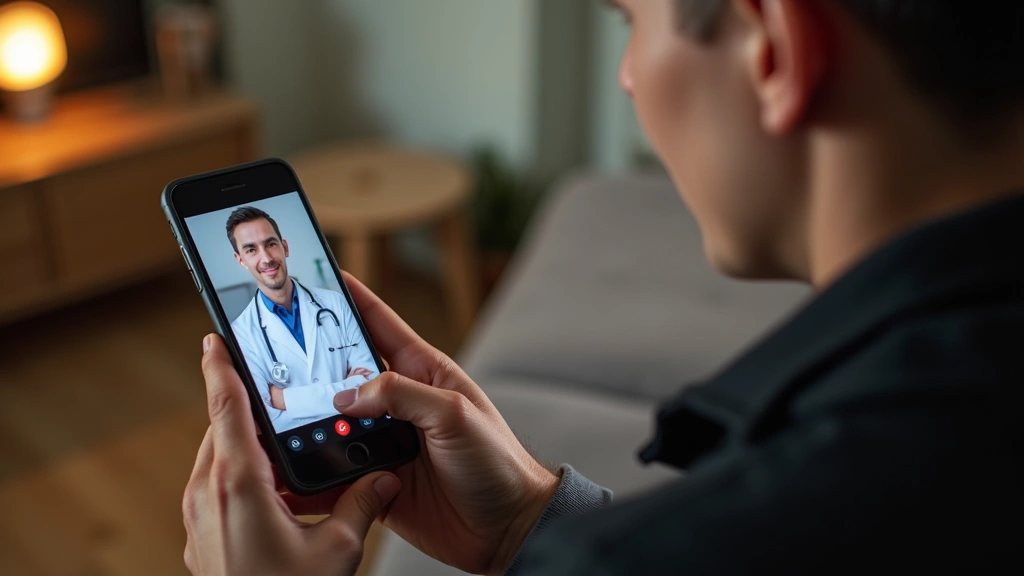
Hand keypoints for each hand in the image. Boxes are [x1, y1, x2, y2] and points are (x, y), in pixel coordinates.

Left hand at [183, 335, 401, 575]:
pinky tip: (270, 484)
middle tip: (266, 383)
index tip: (214, 339)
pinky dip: (237, 470)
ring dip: (240, 440)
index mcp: (239, 482)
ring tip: (275, 432)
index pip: (226, 407)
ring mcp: (198, 517)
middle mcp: (208, 494)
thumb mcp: (338, 549)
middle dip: (242, 403)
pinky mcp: (200, 537)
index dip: (221, 368)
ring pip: (216, 459)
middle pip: (220, 429)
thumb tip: (385, 478)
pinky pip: (214, 486)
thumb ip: (363, 503)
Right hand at [303, 273, 559, 574]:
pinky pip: (336, 472)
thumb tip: (348, 394)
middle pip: (344, 375)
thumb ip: (402, 395)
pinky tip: (291, 470)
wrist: (508, 526)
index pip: (379, 324)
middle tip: (276, 358)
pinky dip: (314, 473)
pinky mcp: (377, 480)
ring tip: (276, 418)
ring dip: (309, 424)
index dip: (351, 299)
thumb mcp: (455, 414)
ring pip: (334, 425)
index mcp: (424, 373)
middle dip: (312, 367)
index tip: (319, 276)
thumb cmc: (498, 461)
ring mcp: (387, 442)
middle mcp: (401, 403)